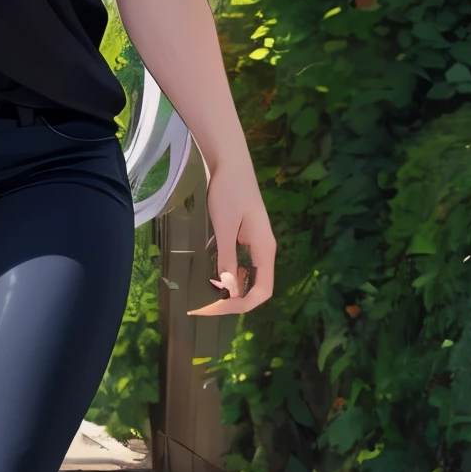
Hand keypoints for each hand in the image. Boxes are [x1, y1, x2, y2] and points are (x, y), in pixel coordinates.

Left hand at [189, 169, 275, 315]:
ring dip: (232, 290)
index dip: (241, 305)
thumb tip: (229, 290)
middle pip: (257, 288)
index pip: (263, 291)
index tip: (216, 308)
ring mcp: (257, 245)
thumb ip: (228, 259)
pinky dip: (231, 276)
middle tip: (206, 307)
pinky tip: (216, 276)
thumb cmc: (228, 192)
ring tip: (208, 296)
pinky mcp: (247, 239)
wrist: (230, 164)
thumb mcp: (224, 228)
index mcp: (264, 249)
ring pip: (250, 278)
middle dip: (234, 301)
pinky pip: (244, 266)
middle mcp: (264, 250)